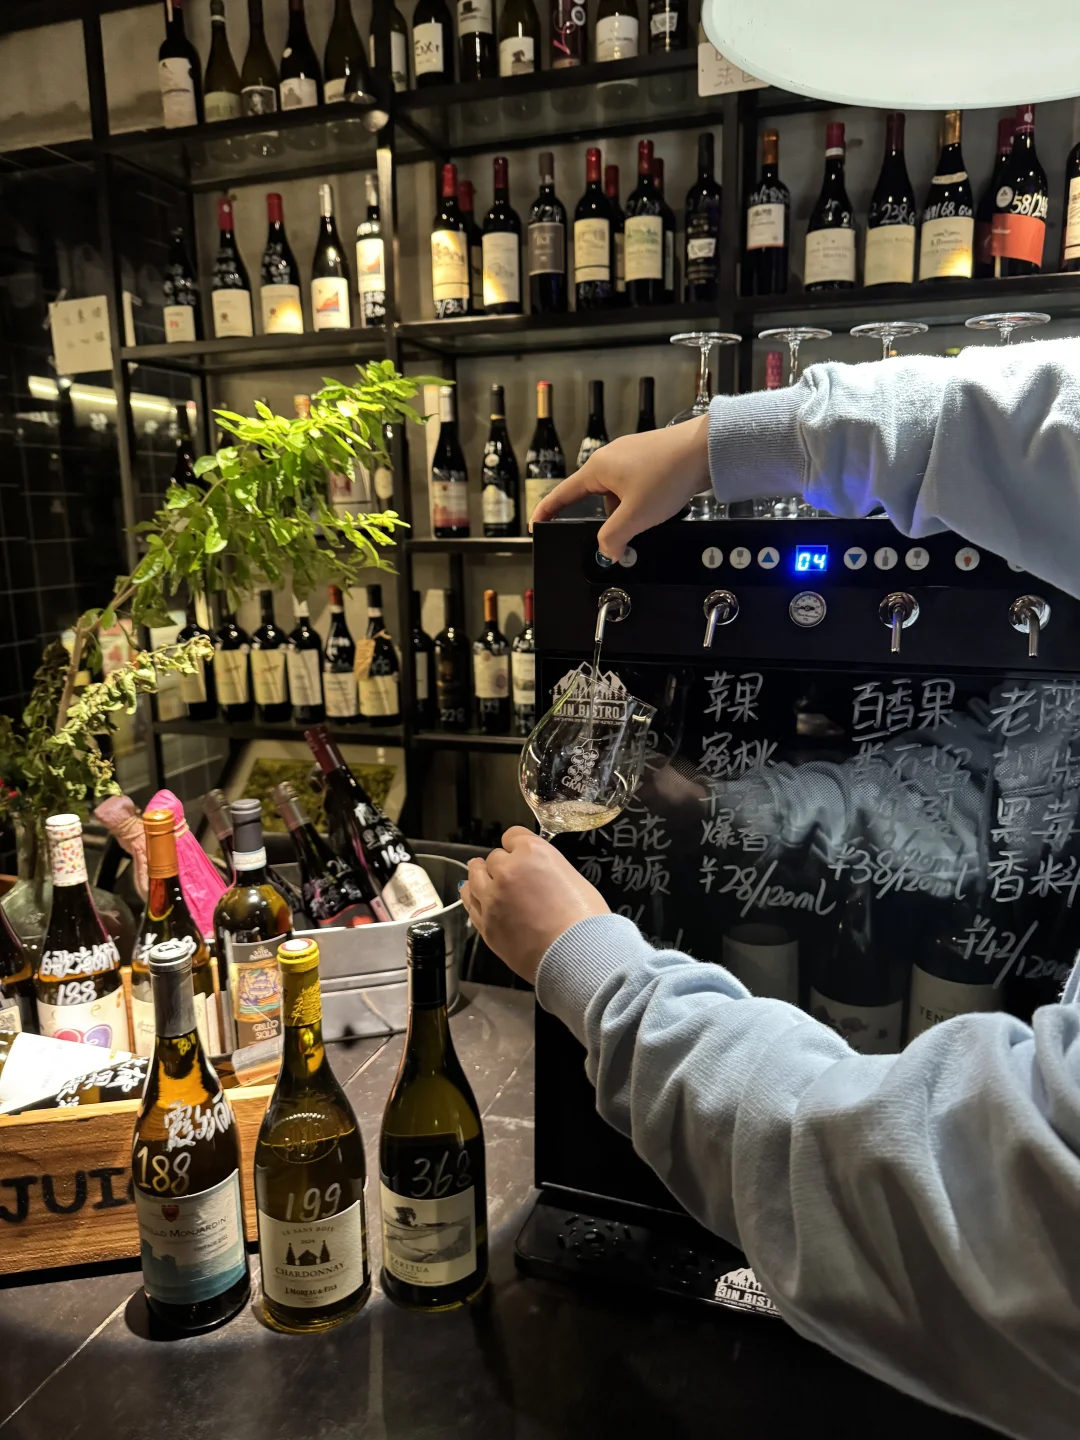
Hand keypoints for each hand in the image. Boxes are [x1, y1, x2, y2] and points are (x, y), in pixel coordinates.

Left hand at [460, 827, 609, 985]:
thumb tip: (535, 875)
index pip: (513, 836)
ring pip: (474, 876)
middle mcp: (506, 871)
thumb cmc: (584, 920)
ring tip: (486, 881)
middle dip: (503, 865)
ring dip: (481, 876)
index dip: (517, 845)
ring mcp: (492, 899)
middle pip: (493, 858)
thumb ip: (546, 869)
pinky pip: (469, 903)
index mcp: (532, 853)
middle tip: (513, 877)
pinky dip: (474, 898)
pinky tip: (480, 900)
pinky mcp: (485, 924)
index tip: (520, 853)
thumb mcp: (572, 878)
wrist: (576, 956)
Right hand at [529, 413, 710, 562]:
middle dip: (614, 519)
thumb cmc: (667, 476)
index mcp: (597, 468)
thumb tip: (606, 552)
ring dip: (634, 510)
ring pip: (621, 496)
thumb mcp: (636, 515)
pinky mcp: (650, 458)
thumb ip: (613, 537)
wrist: (706, 450)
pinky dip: (646, 501)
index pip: (563, 494)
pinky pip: (638, 488)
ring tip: (657, 511)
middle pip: (599, 499)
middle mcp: (610, 458)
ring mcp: (631, 456)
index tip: (536, 524)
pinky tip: (664, 502)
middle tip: (632, 528)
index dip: (547, 511)